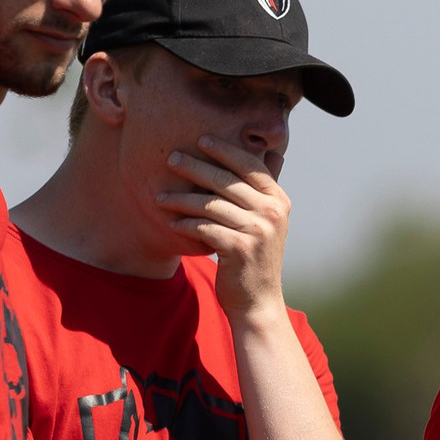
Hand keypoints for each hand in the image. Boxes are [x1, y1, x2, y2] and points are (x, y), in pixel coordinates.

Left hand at [159, 135, 288, 318]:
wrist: (258, 300)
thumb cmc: (254, 257)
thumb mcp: (264, 222)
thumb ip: (259, 192)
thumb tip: (263, 153)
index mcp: (279, 200)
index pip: (250, 165)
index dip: (225, 149)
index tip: (201, 138)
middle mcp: (272, 213)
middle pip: (227, 180)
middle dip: (195, 166)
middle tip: (172, 159)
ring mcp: (258, 231)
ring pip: (211, 204)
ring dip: (182, 199)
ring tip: (160, 197)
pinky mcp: (240, 249)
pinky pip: (204, 228)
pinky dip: (185, 225)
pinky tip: (172, 224)